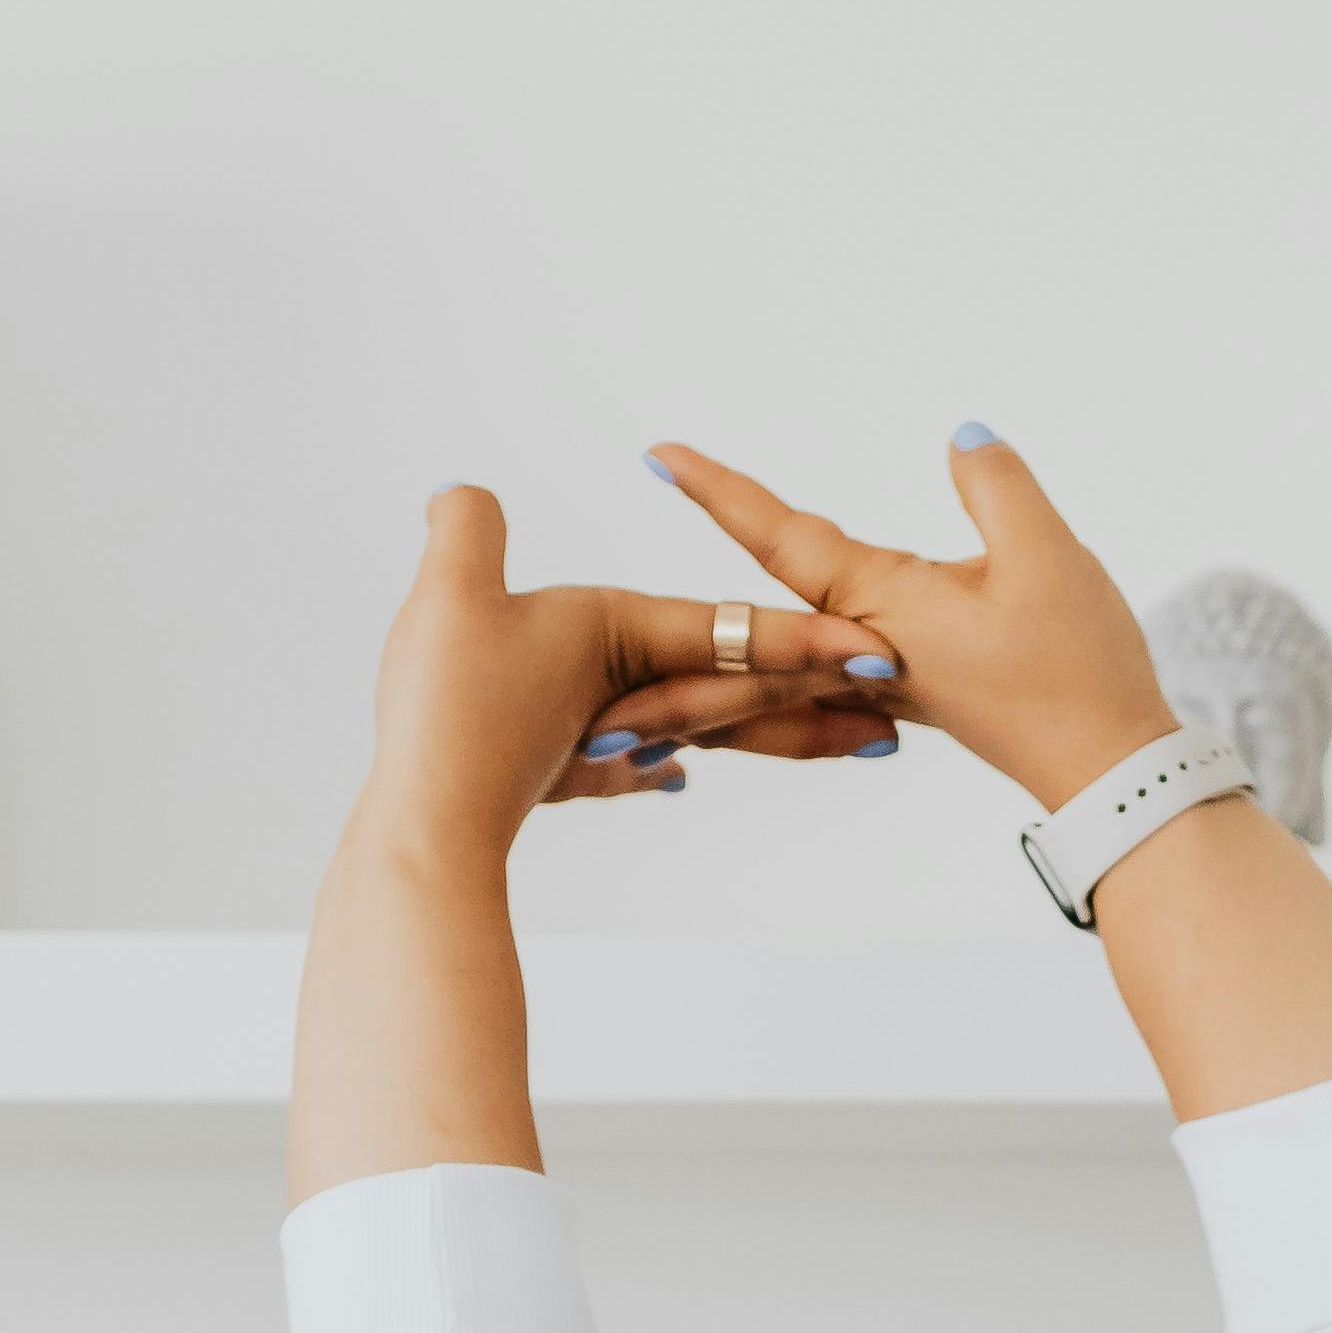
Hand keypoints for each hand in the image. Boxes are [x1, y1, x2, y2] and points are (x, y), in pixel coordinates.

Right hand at [354, 484, 901, 870]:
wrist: (431, 839)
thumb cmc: (450, 722)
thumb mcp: (452, 598)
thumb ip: (467, 534)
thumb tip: (461, 493)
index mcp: (626, 647)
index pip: (736, 633)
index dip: (807, 639)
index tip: (879, 653)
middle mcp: (635, 700)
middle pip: (746, 693)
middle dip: (821, 699)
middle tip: (900, 710)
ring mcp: (607, 745)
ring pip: (709, 729)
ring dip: (775, 734)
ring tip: (839, 744)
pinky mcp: (567, 776)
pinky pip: (635, 765)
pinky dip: (659, 762)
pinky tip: (671, 777)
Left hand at [629, 433, 1175, 814]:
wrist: (1112, 769)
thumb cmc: (1081, 669)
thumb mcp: (1048, 561)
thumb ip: (998, 492)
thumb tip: (963, 435)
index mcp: (879, 615)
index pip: (783, 542)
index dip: (724, 494)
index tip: (661, 457)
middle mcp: (860, 659)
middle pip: (741, 662)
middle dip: (662, 683)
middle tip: (580, 703)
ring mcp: (871, 694)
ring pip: (760, 701)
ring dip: (692, 718)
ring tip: (619, 736)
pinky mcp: (890, 711)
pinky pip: (799, 716)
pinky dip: (754, 725)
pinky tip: (725, 733)